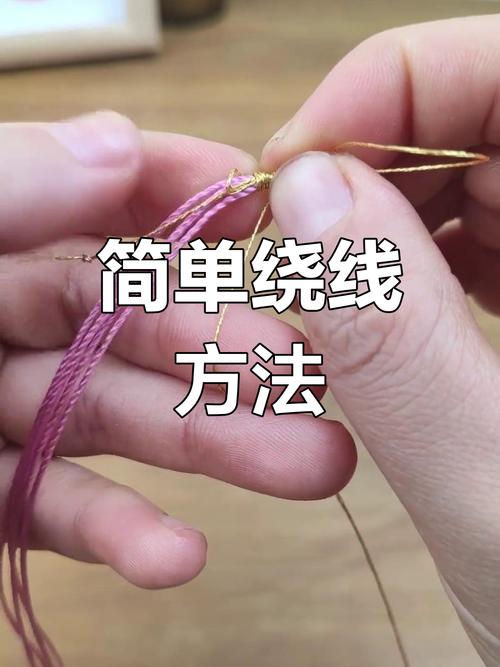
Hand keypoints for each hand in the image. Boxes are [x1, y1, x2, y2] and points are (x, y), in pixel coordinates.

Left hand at [0, 111, 355, 589]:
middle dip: (225, 343)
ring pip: (115, 418)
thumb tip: (120, 147)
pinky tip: (178, 555)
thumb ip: (9, 189)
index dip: (174, 193)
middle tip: (312, 373)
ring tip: (311, 463)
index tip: (258, 206)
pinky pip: (55, 511)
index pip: (92, 204)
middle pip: (129, 325)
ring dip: (210, 445)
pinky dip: (118, 532)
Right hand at [262, 14, 499, 665]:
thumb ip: (397, 341)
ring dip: (383, 209)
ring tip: (320, 270)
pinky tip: (371, 296)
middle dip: (373, 155)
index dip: (399, 87)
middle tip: (287, 221)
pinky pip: (483, 235)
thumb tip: (306, 195)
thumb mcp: (488, 494)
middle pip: (490, 118)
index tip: (294, 160)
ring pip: (480, 174)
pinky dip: (410, 253)